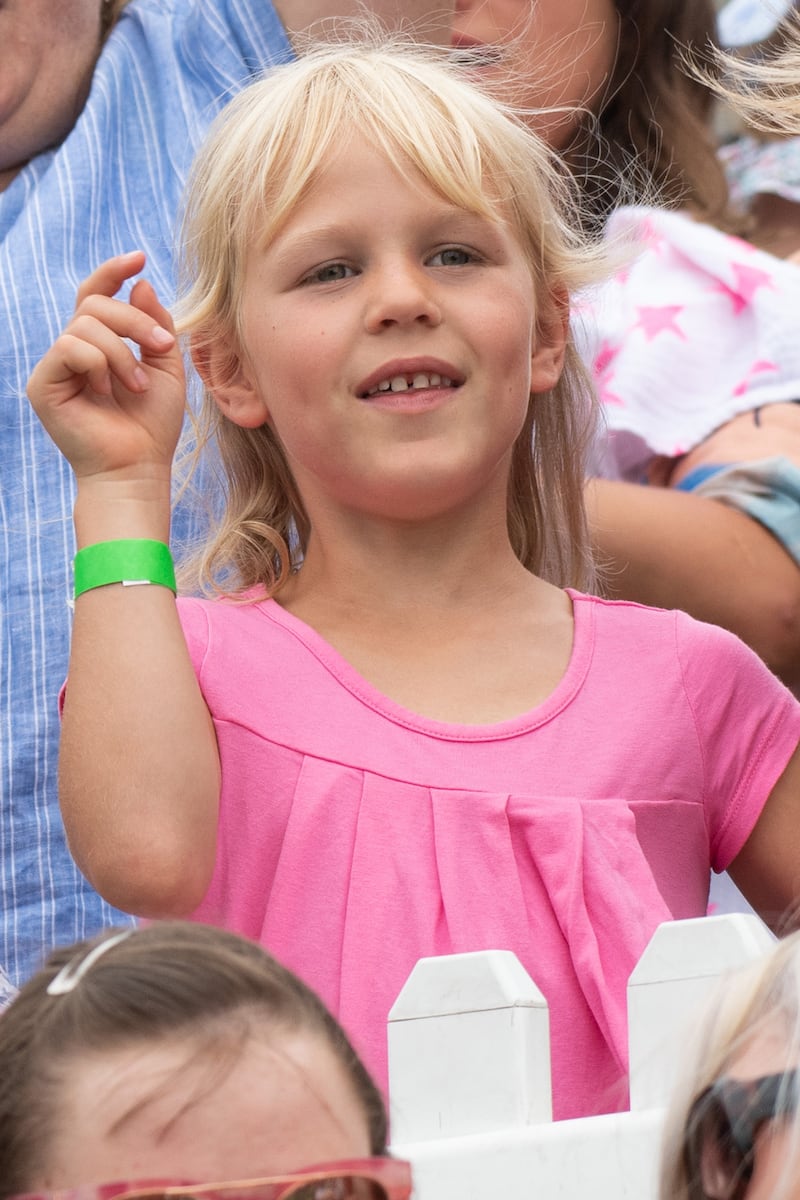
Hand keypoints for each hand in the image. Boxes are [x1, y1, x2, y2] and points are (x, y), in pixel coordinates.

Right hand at [27, 252, 185, 483]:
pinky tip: (107, 391)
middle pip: (94, 303)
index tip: (138, 257)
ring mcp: (56, 367)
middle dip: (133, 320)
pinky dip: (98, 363)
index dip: (113, 271)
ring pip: (85, 323)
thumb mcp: (166, 368)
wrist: (138, 467)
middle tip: (160, 347)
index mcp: (100, 345)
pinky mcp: (43, 384)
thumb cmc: (153, 426)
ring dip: (121, 351)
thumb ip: (156, 326)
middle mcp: (73, 351)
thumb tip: (140, 284)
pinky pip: (69, 347)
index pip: (97, 295)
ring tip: (136, 385)